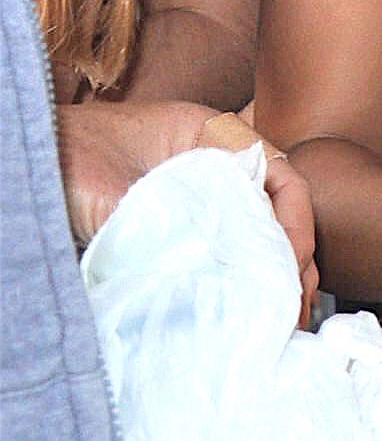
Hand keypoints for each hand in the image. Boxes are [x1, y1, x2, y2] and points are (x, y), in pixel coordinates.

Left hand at [57, 101, 316, 320]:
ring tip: (281, 307)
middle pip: (275, 205)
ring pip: (252, 227)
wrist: (22, 161)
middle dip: (293, 252)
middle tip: (295, 298)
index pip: (279, 175)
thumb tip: (212, 270)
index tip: (293, 260)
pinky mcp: (173, 219)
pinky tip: (243, 298)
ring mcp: (191, 189)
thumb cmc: (61, 159)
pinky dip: (238, 270)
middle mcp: (207, 159)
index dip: (296, 220)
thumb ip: (166, 221)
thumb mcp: (117, 192)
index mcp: (206, 133)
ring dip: (270, 264)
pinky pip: (221, 242)